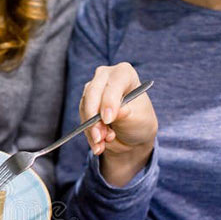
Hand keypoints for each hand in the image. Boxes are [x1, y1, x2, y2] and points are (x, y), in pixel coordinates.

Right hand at [79, 62, 157, 185]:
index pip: (114, 82)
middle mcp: (105, 78)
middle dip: (94, 118)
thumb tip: (116, 112)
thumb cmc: (139, 121)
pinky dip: (89, 135)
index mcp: (124, 73)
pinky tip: (99, 145)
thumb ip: (125, 114)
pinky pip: (81, 120)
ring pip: (84, 108)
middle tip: (100, 137)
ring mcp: (92, 91)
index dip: (109, 100)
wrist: (130, 134)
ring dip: (92, 129)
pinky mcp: (84, 106)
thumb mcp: (137, 119)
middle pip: (93, 93)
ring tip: (104, 143)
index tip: (108, 120)